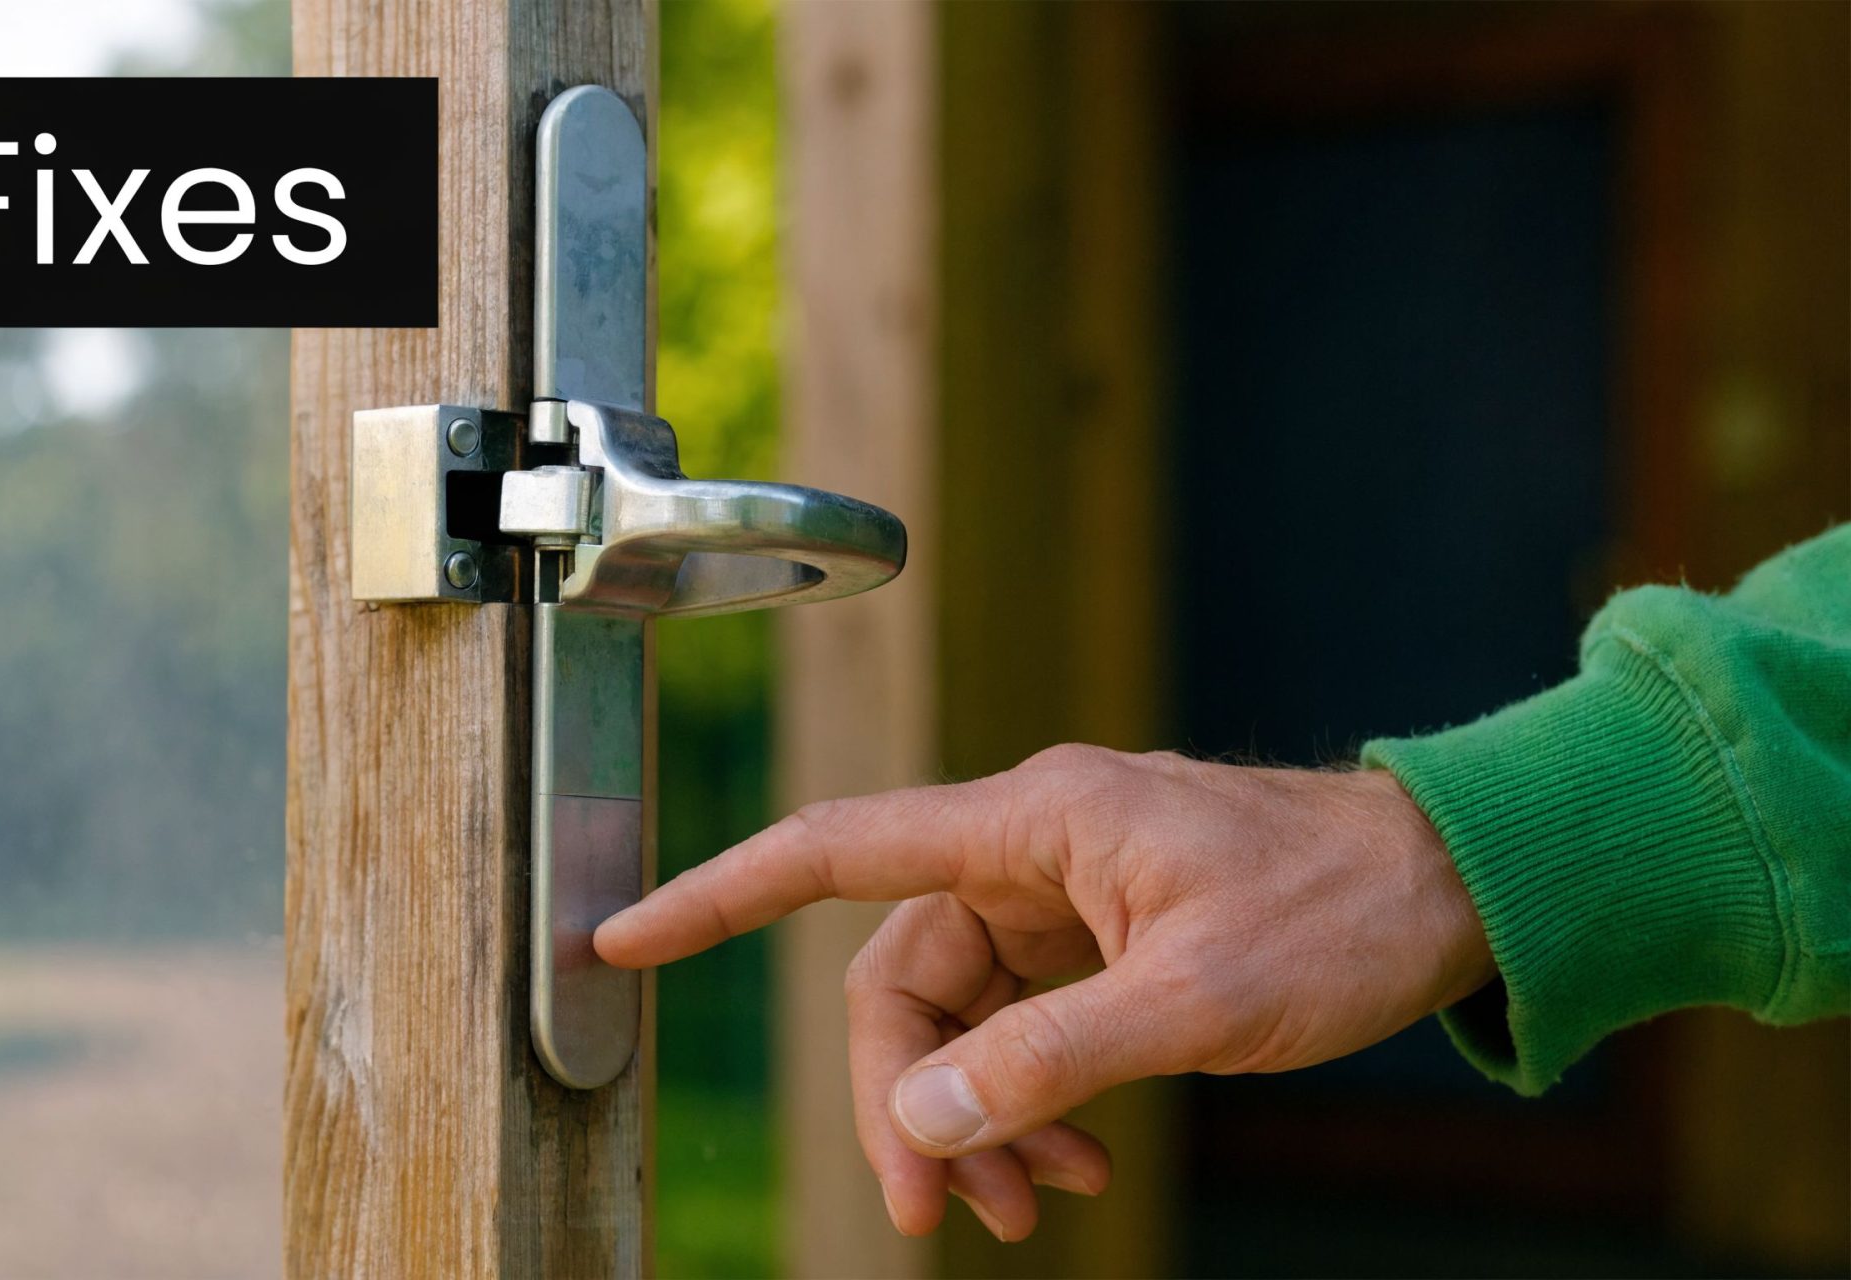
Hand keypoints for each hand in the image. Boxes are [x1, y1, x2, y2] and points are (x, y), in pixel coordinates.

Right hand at [594, 745, 1494, 1241]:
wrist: (1458, 886)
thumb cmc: (1341, 910)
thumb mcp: (1198, 1000)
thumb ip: (1050, 1057)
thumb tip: (920, 1120)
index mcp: (1032, 822)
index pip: (835, 853)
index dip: (717, 896)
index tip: (622, 936)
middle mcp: (1028, 850)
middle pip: (898, 979)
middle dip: (902, 1100)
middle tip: (937, 1214)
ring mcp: (1063, 897)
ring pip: (958, 1017)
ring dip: (973, 1118)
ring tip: (1027, 1208)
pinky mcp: (1101, 940)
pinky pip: (1021, 1029)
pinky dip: (1031, 1103)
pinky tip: (1073, 1168)